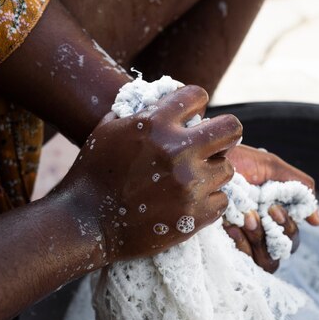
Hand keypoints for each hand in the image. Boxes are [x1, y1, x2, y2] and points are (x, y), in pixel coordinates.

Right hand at [55, 86, 241, 262]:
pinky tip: (190, 201)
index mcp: (155, 124)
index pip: (198, 96)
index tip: (193, 116)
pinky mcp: (195, 215)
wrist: (86, 223)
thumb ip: (139, 112)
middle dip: (224, 134)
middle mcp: (178, 151)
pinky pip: (222, 200)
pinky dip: (209, 201)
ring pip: (228, 168)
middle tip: (213, 144)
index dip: (196, 104)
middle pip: (232, 129)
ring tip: (193, 179)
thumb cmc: (92, 173)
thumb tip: (162, 100)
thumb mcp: (108, 130)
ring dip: (213, 171)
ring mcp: (189, 185)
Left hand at [224, 145, 318, 271]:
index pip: (291, 237)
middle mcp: (259, 232)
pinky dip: (241, 244)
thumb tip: (317, 221)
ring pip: (267, 262)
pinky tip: (230, 226)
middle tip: (259, 214)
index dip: (289, 228)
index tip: (274, 210)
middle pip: (282, 252)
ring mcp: (241, 242)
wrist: (203, 160)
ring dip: (259, 239)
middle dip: (275, 233)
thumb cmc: (235, 160)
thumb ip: (298, 188)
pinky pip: (244, 262)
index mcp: (272, 216)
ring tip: (245, 219)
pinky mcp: (223, 248)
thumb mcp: (270, 167)